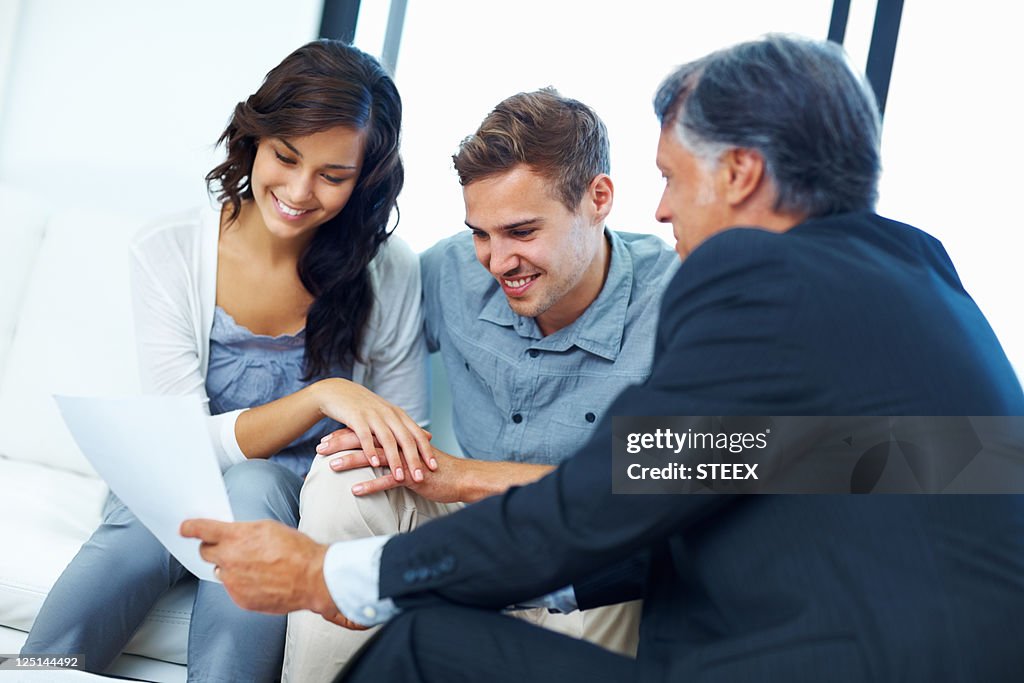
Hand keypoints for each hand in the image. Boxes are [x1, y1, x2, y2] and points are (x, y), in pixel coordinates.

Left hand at [179, 518, 364, 628]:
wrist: (312, 578)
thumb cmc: (297, 551)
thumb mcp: (269, 528)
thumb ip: (244, 531)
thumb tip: (232, 535)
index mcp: (236, 538)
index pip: (203, 530)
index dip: (191, 528)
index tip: (185, 528)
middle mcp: (229, 560)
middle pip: (205, 552)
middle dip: (213, 548)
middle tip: (229, 548)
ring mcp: (233, 582)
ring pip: (222, 571)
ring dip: (232, 568)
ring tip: (256, 567)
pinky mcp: (240, 599)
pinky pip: (234, 589)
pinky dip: (243, 584)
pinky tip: (262, 580)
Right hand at [314, 379, 435, 483]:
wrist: (337, 391)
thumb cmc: (365, 407)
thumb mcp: (390, 414)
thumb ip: (408, 427)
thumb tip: (429, 436)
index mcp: (398, 415)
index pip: (417, 434)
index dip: (426, 451)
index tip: (435, 468)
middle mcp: (389, 414)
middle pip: (406, 439)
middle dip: (414, 460)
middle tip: (420, 478)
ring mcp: (373, 415)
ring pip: (388, 440)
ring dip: (395, 460)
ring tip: (400, 477)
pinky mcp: (356, 417)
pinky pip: (365, 436)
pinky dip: (371, 450)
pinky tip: (374, 464)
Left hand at [322, 435, 466, 503]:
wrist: (459, 477)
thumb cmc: (433, 469)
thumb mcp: (410, 457)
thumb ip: (394, 453)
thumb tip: (376, 454)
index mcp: (396, 439)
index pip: (366, 432)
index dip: (344, 435)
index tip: (325, 439)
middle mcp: (398, 445)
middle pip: (364, 440)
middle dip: (340, 443)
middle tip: (319, 448)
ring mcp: (405, 460)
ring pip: (373, 457)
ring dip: (350, 461)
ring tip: (331, 466)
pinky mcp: (411, 475)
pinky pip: (388, 480)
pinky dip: (370, 485)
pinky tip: (355, 490)